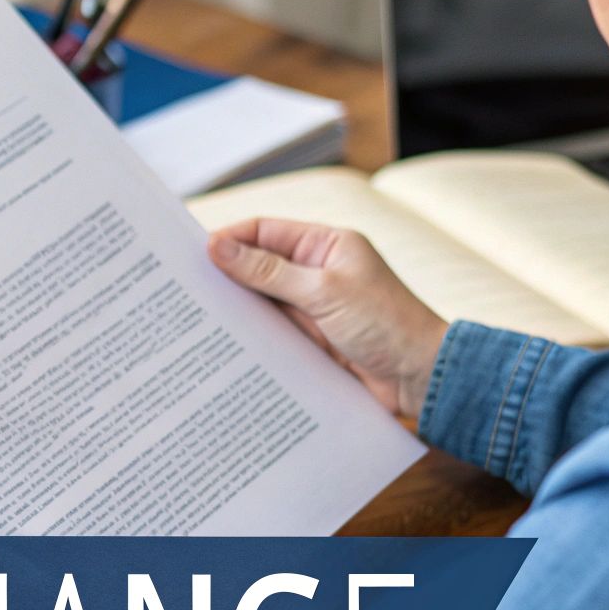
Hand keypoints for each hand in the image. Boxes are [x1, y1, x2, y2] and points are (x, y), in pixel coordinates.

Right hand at [209, 218, 448, 417]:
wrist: (421, 378)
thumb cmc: (386, 324)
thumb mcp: (323, 292)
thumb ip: (269, 271)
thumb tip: (219, 247)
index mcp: (326, 245)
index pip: (266, 231)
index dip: (230, 239)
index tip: (194, 253)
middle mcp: (317, 271)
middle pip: (259, 265)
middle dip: (227, 274)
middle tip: (187, 287)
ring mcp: (313, 306)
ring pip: (262, 300)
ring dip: (237, 308)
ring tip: (198, 317)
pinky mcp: (310, 338)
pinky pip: (272, 330)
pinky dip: (251, 334)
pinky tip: (226, 342)